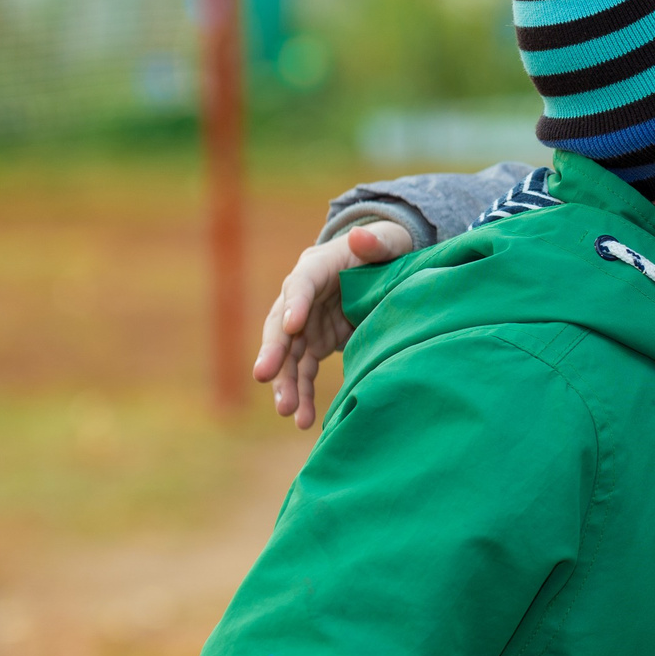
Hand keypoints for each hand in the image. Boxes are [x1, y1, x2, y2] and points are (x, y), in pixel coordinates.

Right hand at [253, 221, 413, 427]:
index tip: (292, 326)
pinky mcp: (315, 342)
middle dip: (273, 350)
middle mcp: (303, 295)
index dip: (295, 303)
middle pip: (281, 323)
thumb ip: (378, 243)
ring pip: (288, 355)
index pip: (301, 283)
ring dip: (285, 383)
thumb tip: (358, 236)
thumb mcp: (391, 243)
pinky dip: (303, 393)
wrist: (385, 267)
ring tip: (288, 411)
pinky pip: (303, 371)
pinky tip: (304, 420)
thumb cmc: (388, 250)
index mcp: (318, 266)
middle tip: (264, 374)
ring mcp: (306, 322)